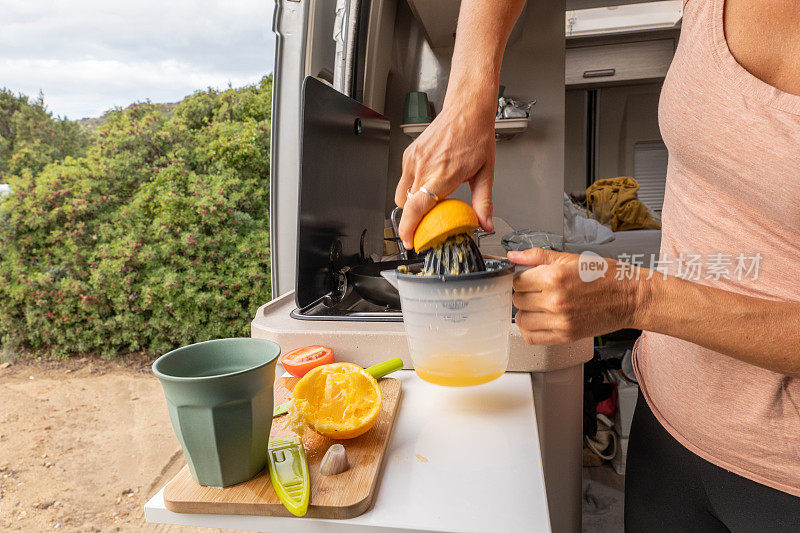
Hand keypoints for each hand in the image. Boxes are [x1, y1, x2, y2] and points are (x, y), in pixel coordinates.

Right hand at [394, 103, 495, 248]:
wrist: (467, 109)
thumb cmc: (477, 135)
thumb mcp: (485, 173)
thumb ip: (483, 202)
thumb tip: (486, 224)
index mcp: (443, 173)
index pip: (416, 207)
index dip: (409, 228)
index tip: (410, 240)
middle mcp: (424, 166)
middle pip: (407, 206)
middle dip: (413, 219)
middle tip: (427, 224)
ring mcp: (414, 159)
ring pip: (402, 194)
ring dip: (412, 204)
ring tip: (430, 202)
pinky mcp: (409, 154)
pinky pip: (404, 180)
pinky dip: (412, 188)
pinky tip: (429, 183)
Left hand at [508, 248, 640, 344]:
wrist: (630, 297)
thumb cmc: (605, 276)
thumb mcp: (570, 258)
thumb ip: (537, 256)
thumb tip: (513, 256)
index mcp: (554, 278)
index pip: (518, 281)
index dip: (522, 278)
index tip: (530, 278)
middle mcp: (555, 301)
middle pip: (518, 300)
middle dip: (524, 294)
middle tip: (536, 291)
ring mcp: (560, 321)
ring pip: (521, 320)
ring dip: (526, 312)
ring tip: (538, 305)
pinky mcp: (565, 336)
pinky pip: (532, 338)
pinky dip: (530, 330)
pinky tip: (539, 320)